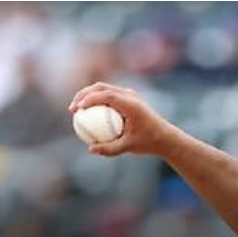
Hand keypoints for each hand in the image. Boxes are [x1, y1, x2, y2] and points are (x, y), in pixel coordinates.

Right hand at [68, 82, 185, 157]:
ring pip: (104, 89)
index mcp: (131, 104)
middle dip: (83, 94)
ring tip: (76, 109)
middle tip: (72, 108)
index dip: (90, 99)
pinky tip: (87, 114)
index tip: (78, 109)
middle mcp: (130, 96)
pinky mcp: (127, 99)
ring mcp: (129, 95)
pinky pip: (108, 96)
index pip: (107, 95)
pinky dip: (96, 101)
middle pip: (102, 87)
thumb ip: (109, 149)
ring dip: (88, 95)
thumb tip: (90, 149)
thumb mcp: (128, 147)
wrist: (165, 137)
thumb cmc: (148, 142)